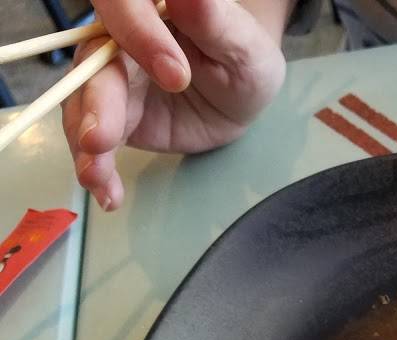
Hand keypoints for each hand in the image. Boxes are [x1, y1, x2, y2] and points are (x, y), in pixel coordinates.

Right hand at [62, 0, 287, 210]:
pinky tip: (108, 194)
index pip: (125, 6)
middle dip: (97, 102)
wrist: (240, 95)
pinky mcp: (111, 115)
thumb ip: (215, 20)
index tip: (176, 75)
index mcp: (147, 5)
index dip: (140, 35)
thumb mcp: (244, 45)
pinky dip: (97, 168)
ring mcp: (109, 77)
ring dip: (86, 142)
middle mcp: (117, 36)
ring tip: (95, 176)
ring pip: (83, 103)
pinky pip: (92, 139)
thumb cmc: (245, 59)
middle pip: (92, 61)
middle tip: (101, 139)